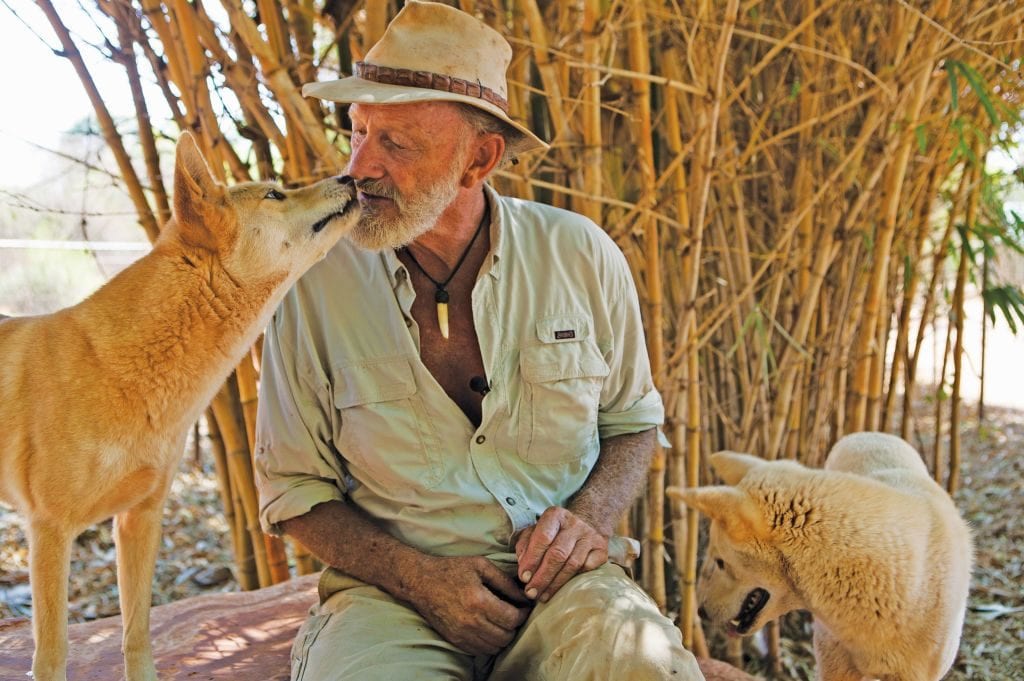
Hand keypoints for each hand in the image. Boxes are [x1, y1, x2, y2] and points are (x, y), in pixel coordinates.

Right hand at [403, 555, 530, 655]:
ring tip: (502, 621)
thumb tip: (525, 596)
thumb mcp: (481, 566)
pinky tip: (489, 628)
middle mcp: (471, 621)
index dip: (523, 614)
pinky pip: (480, 650)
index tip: (525, 606)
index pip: (512, 618)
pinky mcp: (455, 640)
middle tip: (515, 613)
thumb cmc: (452, 570)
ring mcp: (462, 634)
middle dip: (515, 626)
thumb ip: (505, 582)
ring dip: (503, 636)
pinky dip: (490, 643)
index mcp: (479, 601)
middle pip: (506, 636)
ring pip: (495, 647)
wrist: (421, 582)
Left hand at [514, 506, 608, 602]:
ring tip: (542, 596)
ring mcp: (590, 536)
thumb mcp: (536, 531)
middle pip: (558, 554)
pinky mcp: (602, 550)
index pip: (543, 537)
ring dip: (555, 584)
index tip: (524, 577)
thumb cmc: (554, 531)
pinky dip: (573, 580)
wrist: (587, 522)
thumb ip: (525, 545)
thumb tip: (524, 568)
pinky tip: (562, 590)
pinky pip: (587, 569)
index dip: (532, 559)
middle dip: (542, 577)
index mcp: (555, 515)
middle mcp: (574, 524)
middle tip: (531, 592)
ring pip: (572, 564)